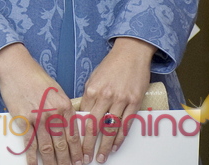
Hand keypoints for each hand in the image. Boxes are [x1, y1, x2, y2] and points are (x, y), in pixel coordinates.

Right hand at [0, 43, 83, 164]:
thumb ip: (63, 108)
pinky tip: (34, 164)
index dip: (78, 152)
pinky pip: (29, 142)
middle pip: (62, 145)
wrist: (16, 66)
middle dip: (66, 161)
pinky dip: (31, 156)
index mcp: (65, 106)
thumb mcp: (56, 90)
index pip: (74, 136)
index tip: (80, 161)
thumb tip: (67, 126)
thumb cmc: (35, 76)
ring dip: (51, 162)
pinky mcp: (23, 118)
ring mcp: (38, 117)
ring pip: (47, 147)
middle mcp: (54, 113)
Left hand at [78, 37, 153, 162]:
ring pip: (111, 128)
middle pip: (95, 125)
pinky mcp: (134, 102)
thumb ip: (89, 95)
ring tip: (101, 157)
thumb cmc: (110, 65)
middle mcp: (105, 96)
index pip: (83, 116)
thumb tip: (82, 112)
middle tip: (85, 158)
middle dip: (89, 144)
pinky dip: (121, 137)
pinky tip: (116, 146)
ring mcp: (121, 100)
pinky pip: (126, 124)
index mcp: (92, 89)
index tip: (74, 143)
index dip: (78, 132)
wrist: (130, 54)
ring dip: (105, 145)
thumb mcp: (94, 77)